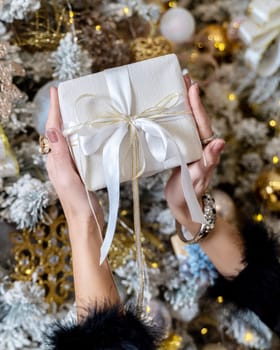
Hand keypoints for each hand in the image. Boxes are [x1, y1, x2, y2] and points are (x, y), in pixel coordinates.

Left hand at [45, 87, 103, 228]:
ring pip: (70, 138)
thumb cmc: (76, 202)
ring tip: (81, 109)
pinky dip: (84, 136)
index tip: (56, 91)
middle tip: (70, 96)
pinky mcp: (82, 169)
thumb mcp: (66, 178)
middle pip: (59, 130)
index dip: (54, 110)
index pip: (52, 129)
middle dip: (62, 112)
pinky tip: (92, 133)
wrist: (86, 220)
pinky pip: (80, 148)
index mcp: (54, 159)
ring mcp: (71, 164)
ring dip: (73, 122)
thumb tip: (51, 130)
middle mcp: (60, 159)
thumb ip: (59, 156)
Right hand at [165, 75, 224, 230]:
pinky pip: (179, 129)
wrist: (183, 205)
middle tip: (184, 77)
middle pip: (196, 116)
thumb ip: (208, 161)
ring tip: (176, 86)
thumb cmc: (189, 194)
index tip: (192, 86)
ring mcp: (190, 146)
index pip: (202, 123)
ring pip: (187, 121)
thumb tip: (221, 142)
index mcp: (205, 149)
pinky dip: (174, 116)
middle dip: (190, 97)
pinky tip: (166, 109)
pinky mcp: (180, 149)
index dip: (196, 104)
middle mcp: (199, 144)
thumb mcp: (197, 179)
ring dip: (182, 103)